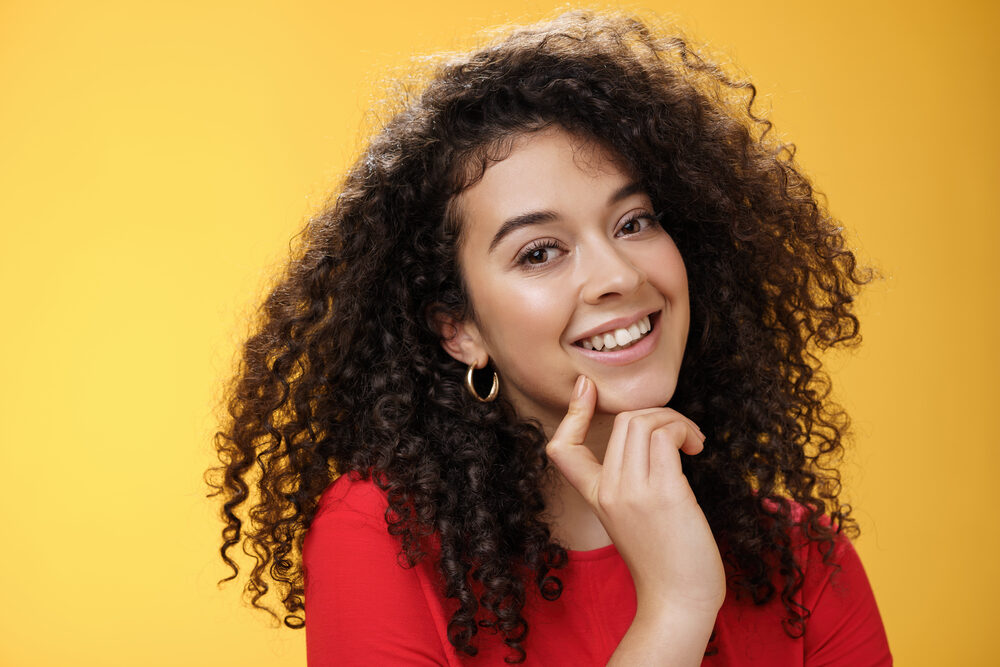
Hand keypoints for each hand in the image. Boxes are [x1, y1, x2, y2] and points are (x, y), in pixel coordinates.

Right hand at [545, 375, 725, 618]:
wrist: (679, 602)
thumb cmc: (667, 562)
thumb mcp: (633, 518)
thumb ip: (632, 483)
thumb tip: (657, 441)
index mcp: (596, 497)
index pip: (561, 447)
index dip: (572, 413)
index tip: (587, 388)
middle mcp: (608, 491)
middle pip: (622, 420)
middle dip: (657, 413)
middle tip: (682, 435)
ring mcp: (632, 491)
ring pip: (643, 420)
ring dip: (675, 419)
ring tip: (693, 441)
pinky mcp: (663, 492)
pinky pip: (666, 434)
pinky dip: (684, 429)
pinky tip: (698, 447)